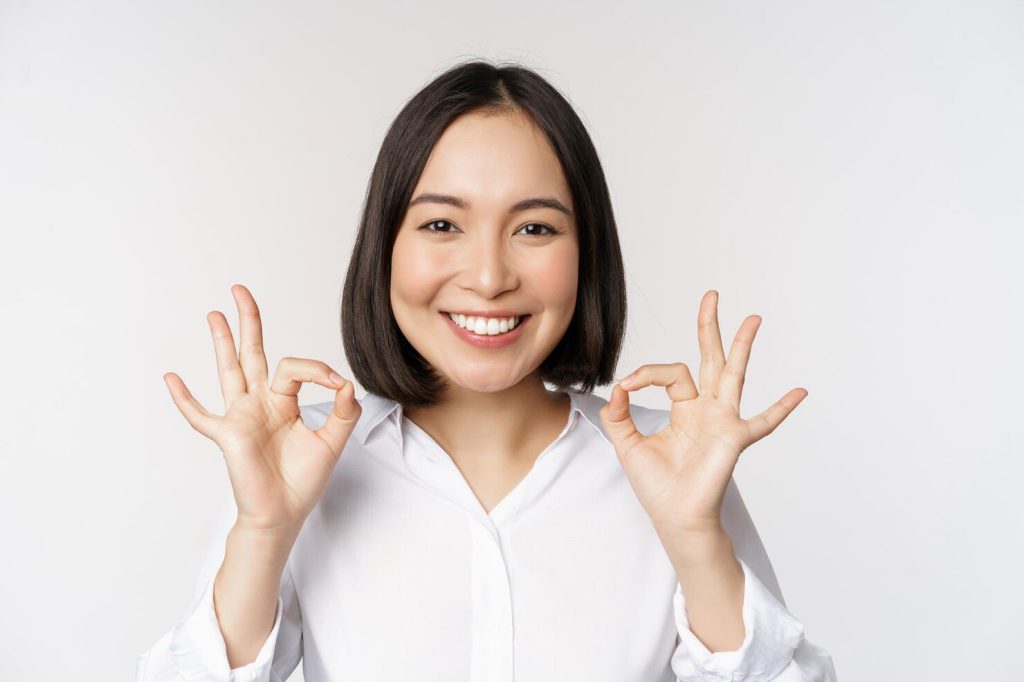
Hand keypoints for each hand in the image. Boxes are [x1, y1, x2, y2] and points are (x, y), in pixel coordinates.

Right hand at [163, 284, 361, 533]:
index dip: (318, 370)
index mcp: (284, 402)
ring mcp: (240, 417)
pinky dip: (185, 398)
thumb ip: (343, 412)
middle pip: (252, 354)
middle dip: (249, 322)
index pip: (295, 368)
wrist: (283, 513)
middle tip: (240, 290)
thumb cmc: (303, 480)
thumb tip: (347, 384)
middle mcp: (260, 403)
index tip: (338, 385)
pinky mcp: (227, 435)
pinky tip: (171, 377)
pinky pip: (200, 415)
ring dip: (222, 342)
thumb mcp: (332, 442)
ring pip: (229, 371)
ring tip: (214, 314)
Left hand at [599, 290, 806, 535]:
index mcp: (684, 409)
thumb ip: (618, 414)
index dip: (646, 373)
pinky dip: (781, 408)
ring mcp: (722, 421)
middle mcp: (706, 409)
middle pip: (710, 359)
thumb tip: (618, 387)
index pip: (670, 373)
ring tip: (753, 318)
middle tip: (711, 296)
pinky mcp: (733, 438)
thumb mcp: (627, 443)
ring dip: (742, 346)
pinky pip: (762, 422)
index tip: (627, 386)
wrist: (674, 517)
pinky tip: (799, 392)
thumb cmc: (656, 485)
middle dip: (710, 327)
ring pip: (734, 374)